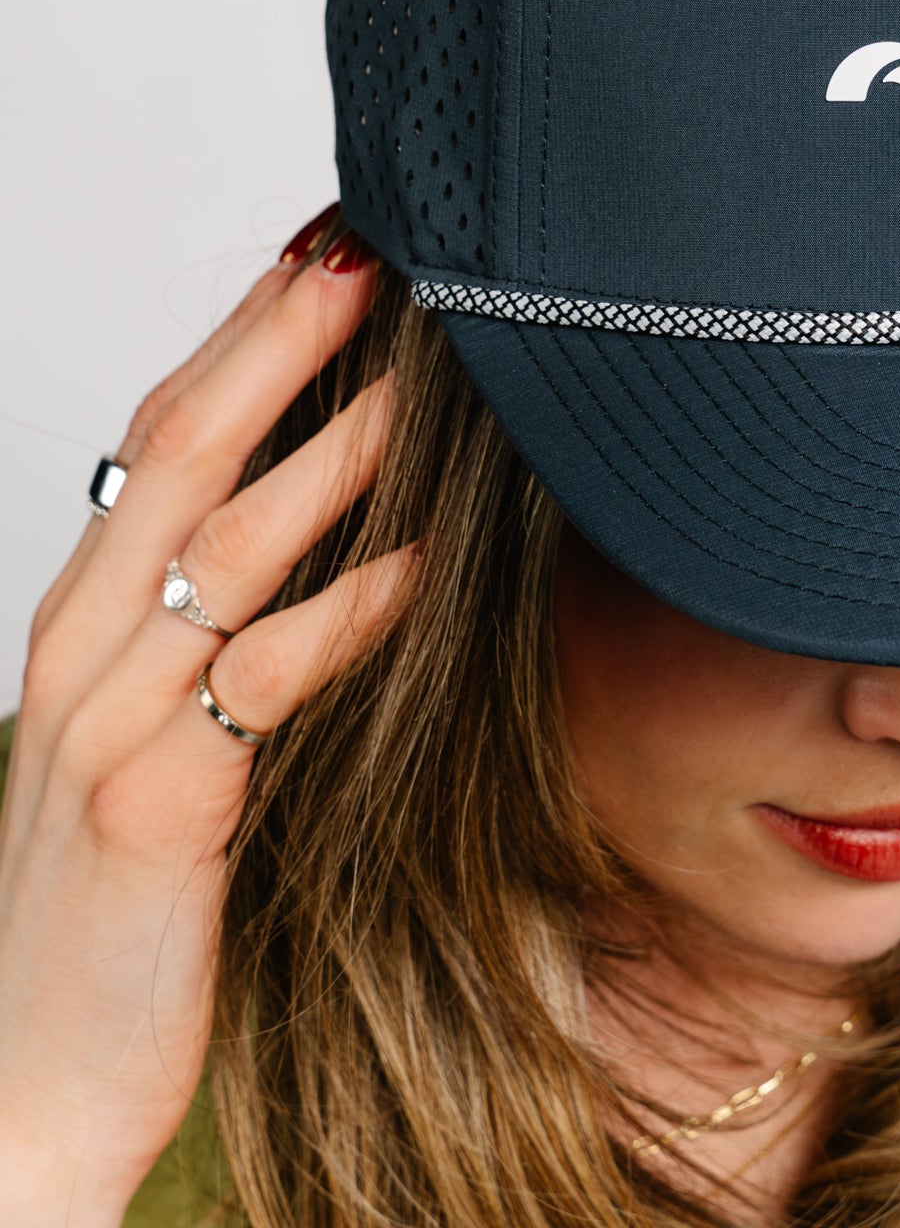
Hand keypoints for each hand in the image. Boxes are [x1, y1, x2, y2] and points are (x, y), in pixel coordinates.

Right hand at [0, 213, 417, 1219]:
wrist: (26, 1086)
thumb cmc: (116, 893)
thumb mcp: (157, 728)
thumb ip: (220, 624)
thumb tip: (330, 521)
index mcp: (89, 614)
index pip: (162, 436)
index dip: (240, 336)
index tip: (322, 253)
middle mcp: (89, 650)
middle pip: (181, 458)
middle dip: (274, 348)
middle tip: (365, 262)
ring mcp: (112, 728)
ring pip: (222, 554)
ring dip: (325, 457)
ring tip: (414, 382)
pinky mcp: (154, 817)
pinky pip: (258, 689)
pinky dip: (342, 619)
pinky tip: (418, 570)